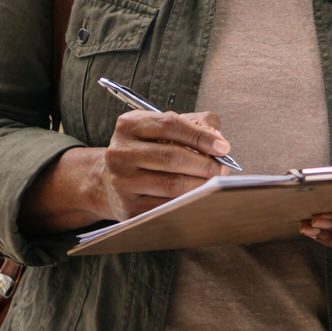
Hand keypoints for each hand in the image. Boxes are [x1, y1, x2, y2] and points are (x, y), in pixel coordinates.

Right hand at [18, 110, 229, 234]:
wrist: (108, 182)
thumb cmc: (144, 151)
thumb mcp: (161, 129)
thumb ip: (194, 124)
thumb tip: (218, 138)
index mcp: (129, 124)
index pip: (169, 124)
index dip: (200, 136)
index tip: (223, 147)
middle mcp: (120, 151)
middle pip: (171, 156)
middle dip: (204, 163)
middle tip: (222, 169)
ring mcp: (121, 180)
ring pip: (170, 183)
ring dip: (199, 184)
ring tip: (215, 183)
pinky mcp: (128, 206)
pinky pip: (165, 205)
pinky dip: (187, 202)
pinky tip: (199, 198)